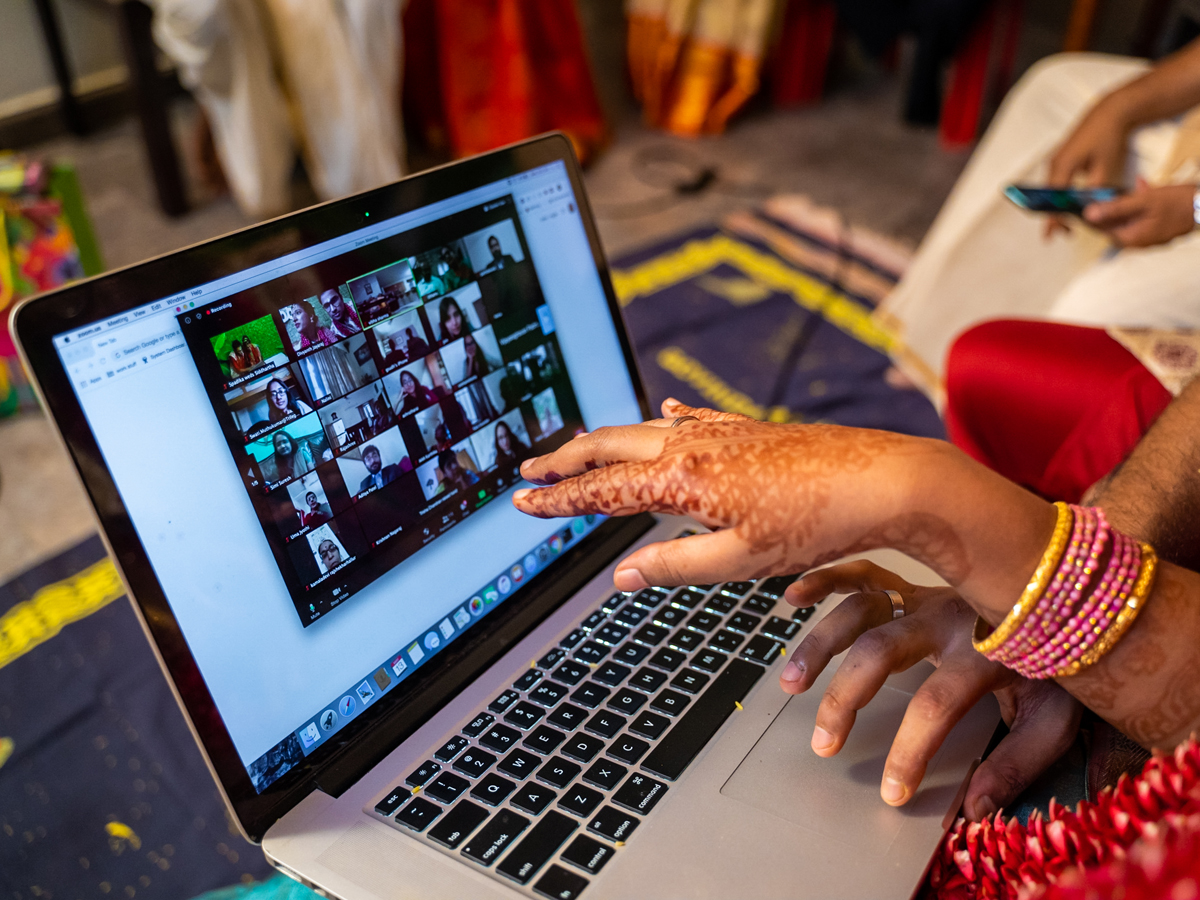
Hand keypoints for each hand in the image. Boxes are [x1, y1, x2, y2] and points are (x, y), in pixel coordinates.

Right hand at [512, 400, 950, 590]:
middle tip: (530, 472)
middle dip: (566, 460)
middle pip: (611, 445)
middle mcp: (694, 444)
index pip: (602, 490)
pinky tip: (667, 418)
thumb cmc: (816, 524)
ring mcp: (721, 431)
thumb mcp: (740, 560)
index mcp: (683, 477)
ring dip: (606, 442)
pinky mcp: (747, 429)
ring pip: (645, 430)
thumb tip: (620, 576)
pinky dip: (664, 424)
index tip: (522, 503)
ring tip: (579, 451)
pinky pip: (691, 421)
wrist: (883, 481)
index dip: (558, 500)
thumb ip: (674, 566)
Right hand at [781, 561, 1082, 818]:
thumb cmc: (1062, 664)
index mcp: (986, 649)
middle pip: (880, 650)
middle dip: (846, 699)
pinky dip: (826, 580)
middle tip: (824, 744)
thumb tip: (974, 806)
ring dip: (819, 643)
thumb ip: (1018, 762)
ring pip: (860, 608)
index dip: (908, 750)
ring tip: (791, 683)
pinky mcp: (913, 587)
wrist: (1076, 596)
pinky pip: (863, 573)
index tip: (891, 791)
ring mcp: (926, 595)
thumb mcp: (1058, 719)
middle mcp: (947, 615)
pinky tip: (793, 598)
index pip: (936, 703)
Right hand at [1043, 99, 1128, 238]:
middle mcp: (1054, 163)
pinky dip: (1059, 197)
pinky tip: (1067, 205)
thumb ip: (1095, 189)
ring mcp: (1056, 161)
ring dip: (1056, 207)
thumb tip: (1091, 209)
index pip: (1054, 199)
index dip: (1054, 218)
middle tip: (1059, 235)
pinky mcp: (1061, 159)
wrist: (1109, 113)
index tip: (1053, 234)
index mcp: (1063, 165)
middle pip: (1048, 198)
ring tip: (1065, 224)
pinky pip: (1056, 183)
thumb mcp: (1105, 166)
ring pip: (1051, 191)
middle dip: (1053, 216)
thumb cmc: (1108, 137)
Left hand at [1082, 178, 1195, 246]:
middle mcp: (1138, 242)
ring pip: (1129, 218)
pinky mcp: (1158, 228)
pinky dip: (1139, 204)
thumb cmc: (1177, 203)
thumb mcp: (1142, 202)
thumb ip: (1115, 209)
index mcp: (1131, 238)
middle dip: (1110, 207)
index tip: (1081, 204)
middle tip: (1103, 193)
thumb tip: (1089, 215)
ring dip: (1125, 203)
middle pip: (1115, 224)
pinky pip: (1142, 216)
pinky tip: (1142, 187)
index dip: (1091, 215)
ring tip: (1126, 188)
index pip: (1102, 229)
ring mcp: (1149, 237)